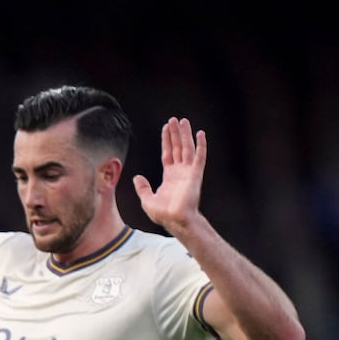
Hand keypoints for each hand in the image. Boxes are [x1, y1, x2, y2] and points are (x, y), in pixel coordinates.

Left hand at [133, 117, 206, 233]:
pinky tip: (200, 133)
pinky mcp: (195, 174)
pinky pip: (199, 156)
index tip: (166, 128)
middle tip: (174, 119)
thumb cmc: (163, 214)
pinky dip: (201, 145)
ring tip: (183, 121)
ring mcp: (188, 172)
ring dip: (185, 134)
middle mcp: (180, 172)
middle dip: (175, 133)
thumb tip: (137, 178)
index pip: (167, 154)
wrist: (175, 220)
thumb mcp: (147, 200)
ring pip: (187, 148)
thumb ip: (142, 188)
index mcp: (169, 176)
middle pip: (177, 148)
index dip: (166, 141)